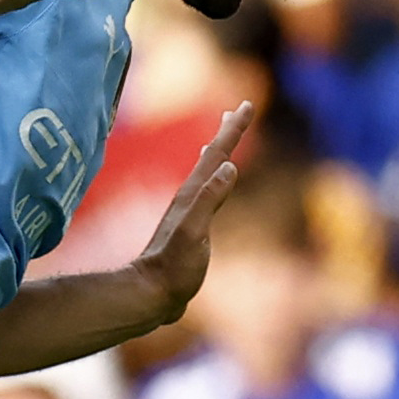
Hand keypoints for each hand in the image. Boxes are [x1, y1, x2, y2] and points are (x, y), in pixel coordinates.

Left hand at [127, 103, 254, 324]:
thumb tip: (230, 166)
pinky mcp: (190, 228)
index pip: (217, 155)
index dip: (233, 130)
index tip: (246, 104)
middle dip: (227, 132)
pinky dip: (212, 179)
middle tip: (239, 109)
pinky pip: (206, 193)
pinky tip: (213, 184)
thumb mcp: (194, 233)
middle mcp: (190, 199)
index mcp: (193, 195)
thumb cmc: (173, 268)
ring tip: (222, 137)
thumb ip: (210, 200)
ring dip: (217, 152)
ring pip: (206, 173)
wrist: (151, 294)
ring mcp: (189, 213)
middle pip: (211, 157)